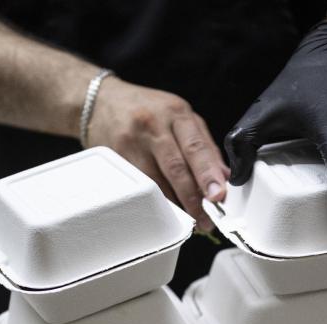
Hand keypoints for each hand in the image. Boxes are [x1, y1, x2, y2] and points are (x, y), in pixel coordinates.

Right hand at [87, 77, 228, 230]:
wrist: (102, 102)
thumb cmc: (147, 110)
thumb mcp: (180, 116)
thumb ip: (204, 145)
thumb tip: (224, 177)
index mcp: (176, 113)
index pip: (195, 147)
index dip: (208, 174)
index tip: (218, 195)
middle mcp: (153, 126)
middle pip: (175, 168)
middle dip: (193, 198)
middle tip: (206, 219)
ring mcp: (132, 143)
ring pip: (156, 182)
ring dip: (175, 205)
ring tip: (190, 219)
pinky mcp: (116, 159)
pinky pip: (139, 186)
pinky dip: (156, 201)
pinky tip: (166, 209)